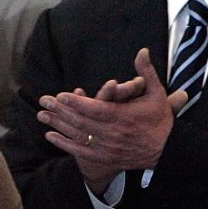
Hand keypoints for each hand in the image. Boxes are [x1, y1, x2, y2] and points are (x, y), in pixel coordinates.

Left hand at [36, 48, 186, 192]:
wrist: (166, 151)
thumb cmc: (160, 121)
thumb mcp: (157, 94)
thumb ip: (147, 72)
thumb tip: (142, 51)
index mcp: (123, 116)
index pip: (95, 109)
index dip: (76, 102)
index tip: (61, 95)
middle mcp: (112, 133)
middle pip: (81, 121)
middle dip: (60, 111)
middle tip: (44, 101)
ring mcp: (107, 147)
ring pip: (77, 135)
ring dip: (57, 125)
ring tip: (41, 115)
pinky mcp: (104, 158)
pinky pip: (79, 151)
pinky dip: (63, 143)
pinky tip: (50, 135)